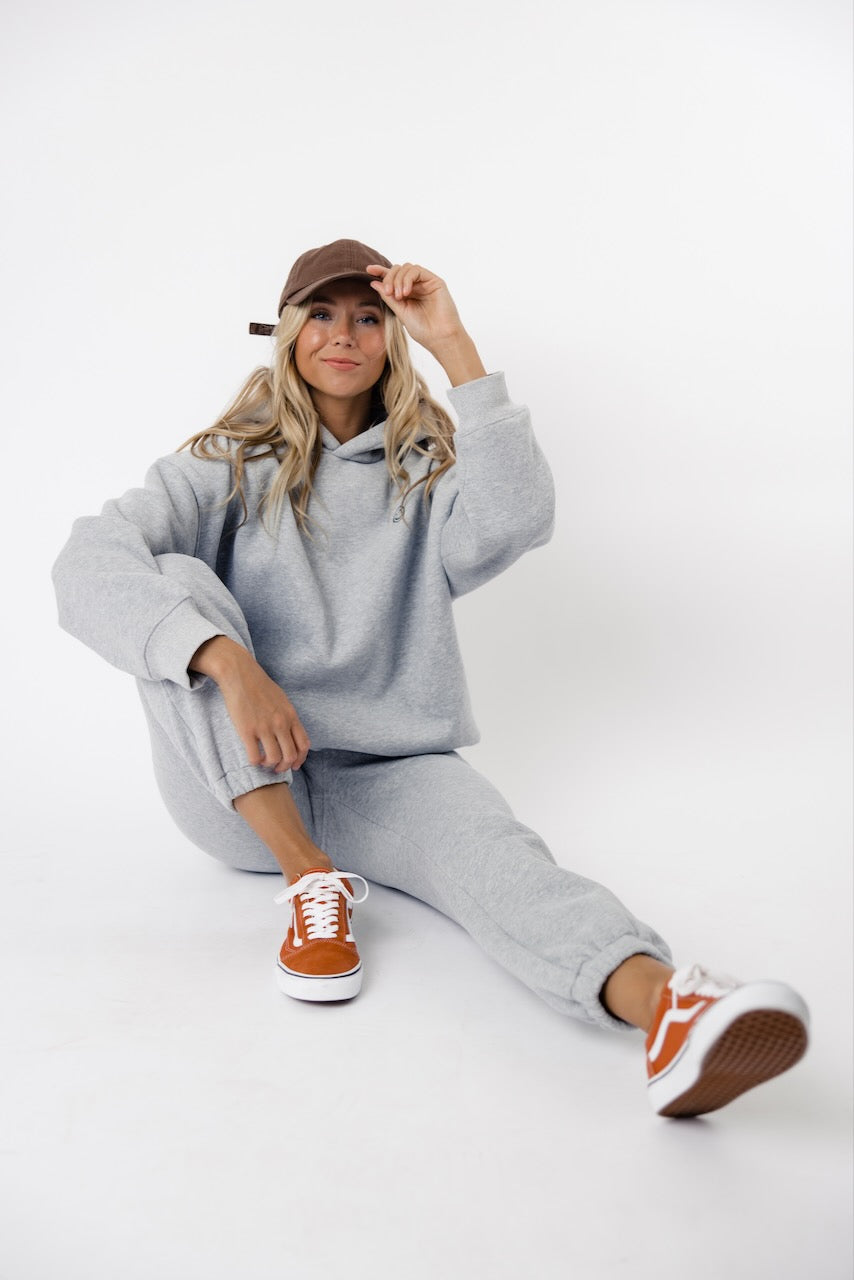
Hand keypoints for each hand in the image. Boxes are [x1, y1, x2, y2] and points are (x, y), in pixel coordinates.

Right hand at [190, 636, 309, 771]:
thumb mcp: (282, 700)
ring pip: (274, 759)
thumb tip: (291, 734)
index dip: (300, 760)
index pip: (303, 745)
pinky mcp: (247, 730)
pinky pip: (255, 757)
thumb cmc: (260, 685)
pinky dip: (255, 762)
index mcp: (291, 716)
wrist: (240, 673)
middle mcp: (280, 723)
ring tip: (263, 762)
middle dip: (284, 767)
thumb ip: (288, 717)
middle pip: (290, 756)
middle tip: (276, 768)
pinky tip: (253, 757)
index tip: (293, 765)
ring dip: (269, 765)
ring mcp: (264, 727)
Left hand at [367, 262, 486, 385]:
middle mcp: (417, 286)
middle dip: (389, 278)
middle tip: (388, 292)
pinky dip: (408, 279)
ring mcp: (426, 283)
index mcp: (408, 294)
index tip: (369, 270)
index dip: (381, 272)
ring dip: (398, 279)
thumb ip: (388, 297)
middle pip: (398, 270)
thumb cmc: (423, 330)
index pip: (393, 278)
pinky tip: (405, 292)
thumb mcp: (400, 312)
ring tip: (398, 296)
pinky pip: (417, 270)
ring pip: (406, 268)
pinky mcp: (435, 281)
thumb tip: (374, 282)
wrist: (440, 338)